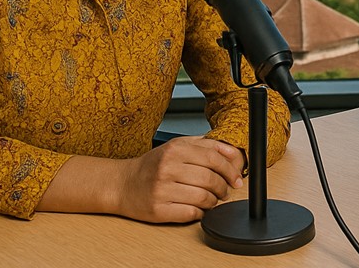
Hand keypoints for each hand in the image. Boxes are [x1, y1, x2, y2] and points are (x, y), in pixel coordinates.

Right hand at [117, 136, 245, 222]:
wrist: (122, 184)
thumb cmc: (152, 166)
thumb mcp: (176, 146)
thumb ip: (205, 145)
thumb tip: (232, 152)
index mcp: (175, 150)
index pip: (213, 158)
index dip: (230, 170)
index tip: (236, 178)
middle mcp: (168, 168)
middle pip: (210, 179)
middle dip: (224, 187)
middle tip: (225, 191)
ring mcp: (162, 190)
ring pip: (203, 198)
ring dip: (213, 201)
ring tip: (211, 200)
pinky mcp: (158, 210)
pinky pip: (190, 213)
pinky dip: (200, 212)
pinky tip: (198, 208)